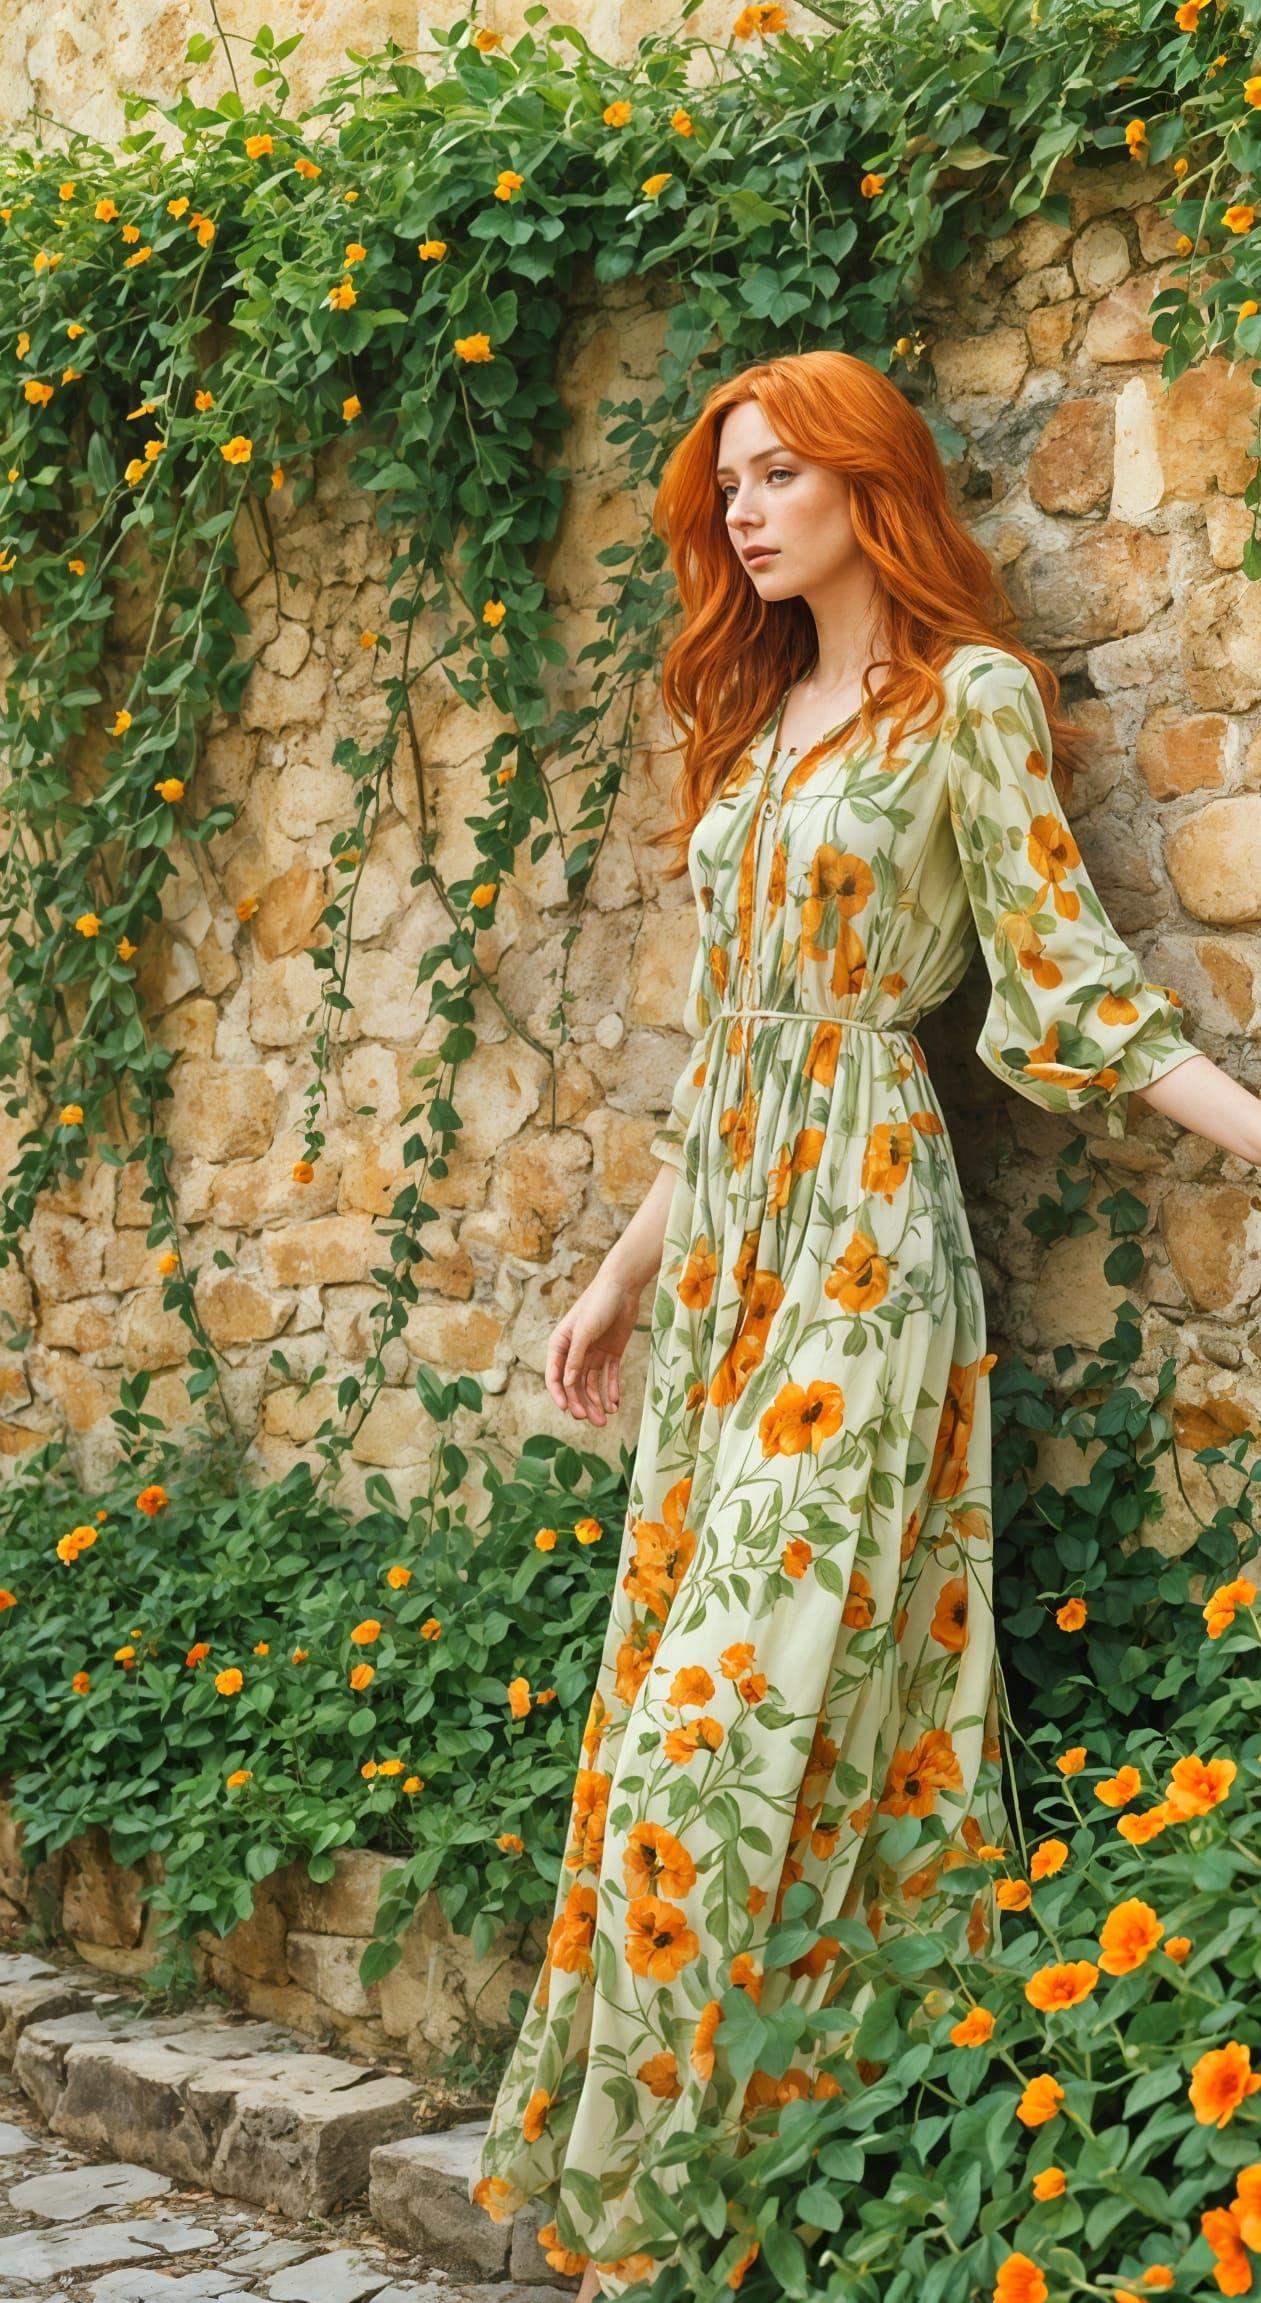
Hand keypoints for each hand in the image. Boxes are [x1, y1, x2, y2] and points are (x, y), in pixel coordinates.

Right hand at [546, 1267, 643, 1424]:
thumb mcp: (585, 1331)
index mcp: (560, 1345)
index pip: (555, 1376)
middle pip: (575, 1385)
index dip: (560, 1395)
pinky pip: (609, 1376)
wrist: (623, 1286)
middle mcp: (574, 1352)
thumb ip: (575, 1358)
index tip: (567, 1410)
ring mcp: (592, 1353)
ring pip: (591, 1385)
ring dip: (597, 1402)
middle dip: (582, 1404)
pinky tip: (615, 1403)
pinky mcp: (610, 1353)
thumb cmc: (598, 1303)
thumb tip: (567, 1385)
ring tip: (605, 1419)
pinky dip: (611, 1390)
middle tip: (593, 1421)